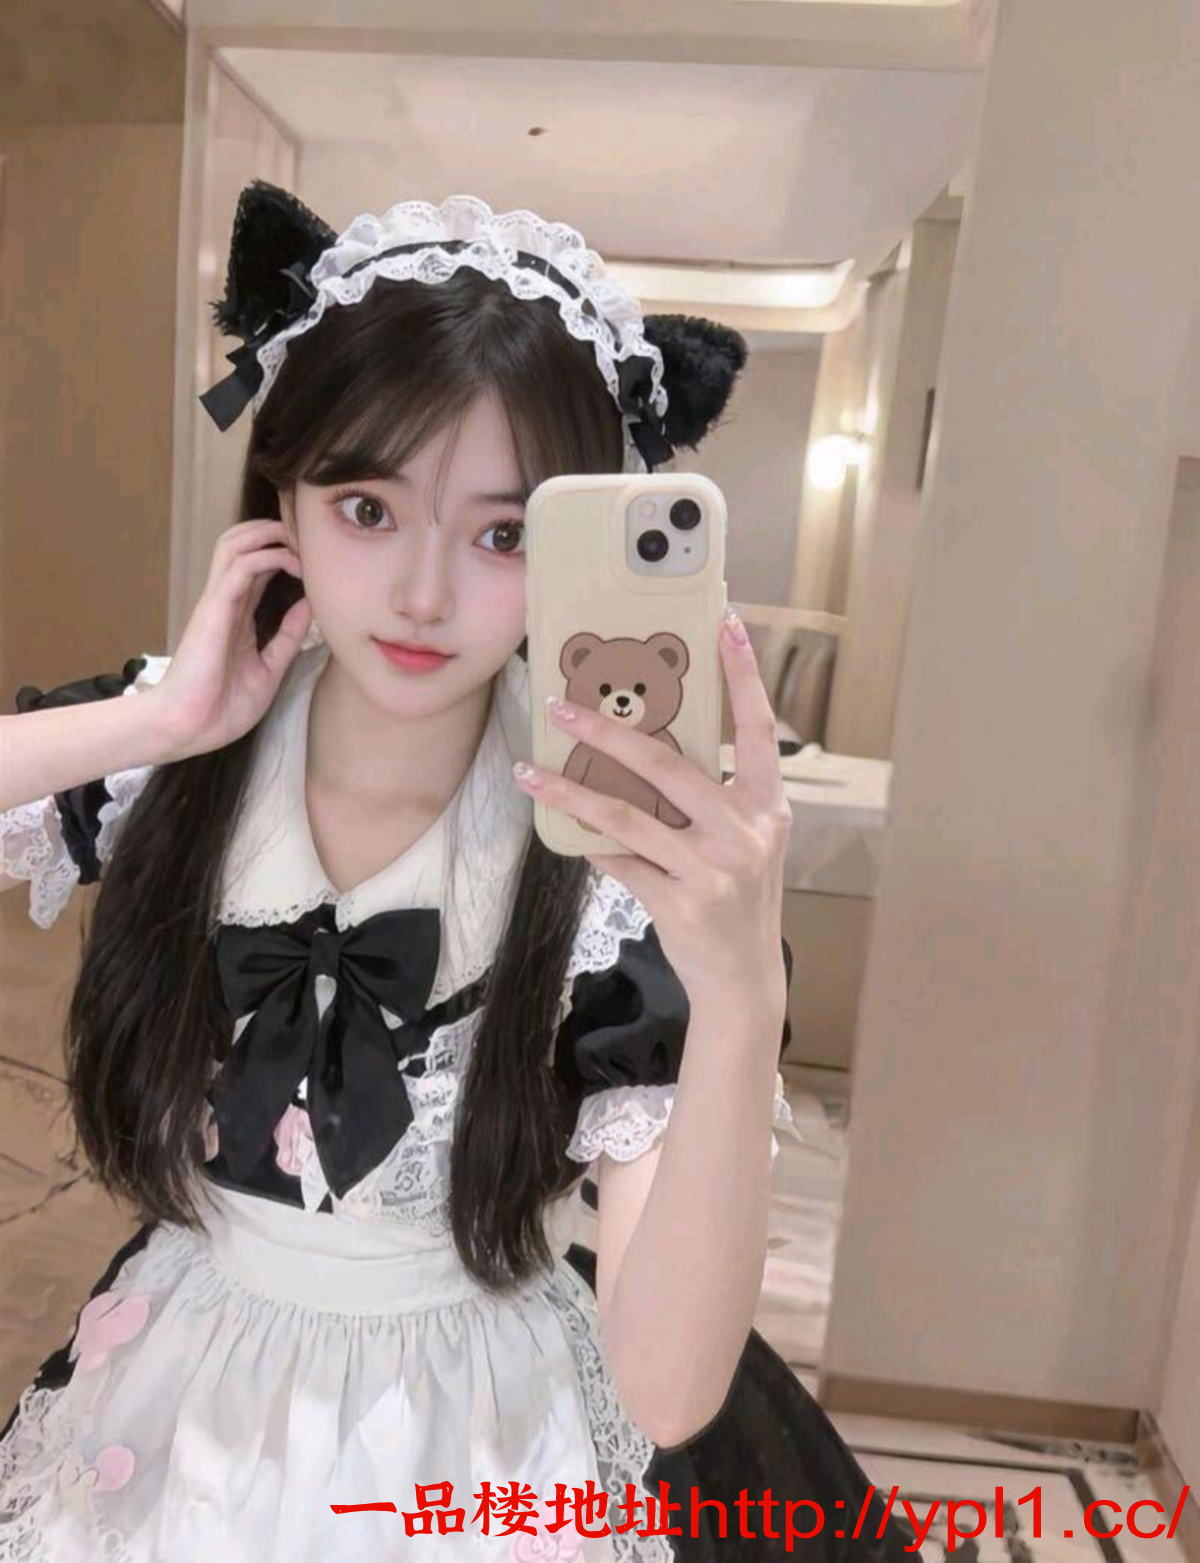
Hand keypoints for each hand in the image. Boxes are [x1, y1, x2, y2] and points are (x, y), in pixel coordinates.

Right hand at [146, 519, 310, 760]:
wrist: (187, 727)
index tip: (315, 554)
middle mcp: (226, 602)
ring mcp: (217, 602)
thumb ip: (287, 639)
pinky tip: (293, 562)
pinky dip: (267, 556)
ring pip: (235, 544)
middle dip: (273, 530)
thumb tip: (308, 608)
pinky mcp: (213, 608)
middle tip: (307, 535)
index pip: (257, 567)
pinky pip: (239, 567)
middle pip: (241, 543)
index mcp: (238, 616)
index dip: (283, 551)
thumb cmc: (221, 706)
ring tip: (299, 539)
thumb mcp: (268, 670)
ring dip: (269, 534)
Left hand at [513, 609, 791, 1012]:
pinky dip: (587, 842)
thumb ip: (711, 799)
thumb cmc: (738, 899)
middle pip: (668, 766)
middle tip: (562, 704)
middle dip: (609, 731)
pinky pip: (619, 861)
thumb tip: (641, 749)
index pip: (758, 727)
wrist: (743, 981)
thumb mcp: (744, 843)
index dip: (743, 674)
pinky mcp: (682, 904)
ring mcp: (715, 870)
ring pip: (628, 815)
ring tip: (531, 769)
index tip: (726, 622)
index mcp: (769, 807)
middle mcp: (747, 832)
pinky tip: (557, 824)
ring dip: (571, 789)